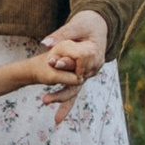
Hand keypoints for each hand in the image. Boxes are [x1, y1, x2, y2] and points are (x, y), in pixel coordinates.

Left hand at [36, 5, 108, 122]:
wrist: (99, 26)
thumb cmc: (88, 23)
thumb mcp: (75, 26)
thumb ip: (61, 35)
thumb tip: (45, 43)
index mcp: (94, 52)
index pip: (79, 59)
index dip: (65, 61)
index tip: (51, 62)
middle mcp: (94, 66)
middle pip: (76, 79)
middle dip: (61, 89)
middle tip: (45, 98)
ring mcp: (89, 74)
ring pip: (75, 90)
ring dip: (63, 102)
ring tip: (54, 119)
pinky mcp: (82, 77)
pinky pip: (75, 93)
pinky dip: (66, 106)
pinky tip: (57, 120)